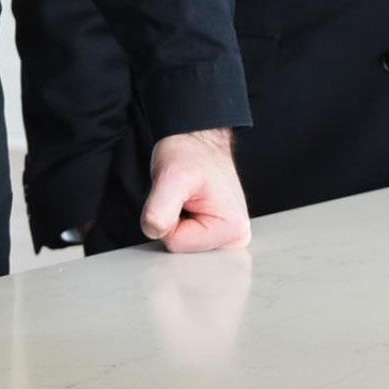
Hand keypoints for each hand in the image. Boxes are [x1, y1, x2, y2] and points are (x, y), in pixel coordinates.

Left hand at [139, 128, 250, 252]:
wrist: (197, 140)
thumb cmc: (191, 153)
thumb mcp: (171, 177)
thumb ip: (159, 210)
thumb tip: (153, 232)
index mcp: (232, 230)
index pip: (177, 243)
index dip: (167, 219)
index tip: (179, 196)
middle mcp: (236, 237)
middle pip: (182, 248)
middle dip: (173, 222)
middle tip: (183, 196)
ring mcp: (228, 236)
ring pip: (181, 243)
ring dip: (176, 220)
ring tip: (187, 198)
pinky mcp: (218, 232)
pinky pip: (185, 237)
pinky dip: (180, 221)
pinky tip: (188, 204)